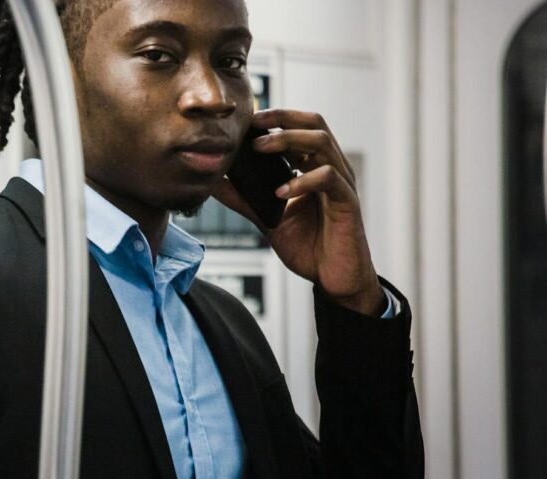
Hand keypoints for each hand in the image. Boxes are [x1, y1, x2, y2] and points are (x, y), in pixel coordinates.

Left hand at [213, 109, 385, 315]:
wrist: (333, 278)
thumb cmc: (309, 247)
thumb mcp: (267, 219)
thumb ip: (243, 199)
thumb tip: (213, 184)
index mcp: (314, 167)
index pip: (300, 127)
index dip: (275, 117)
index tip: (245, 120)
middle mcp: (331, 168)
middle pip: (313, 124)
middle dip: (281, 119)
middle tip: (251, 126)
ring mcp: (341, 183)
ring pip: (322, 143)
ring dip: (288, 141)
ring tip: (260, 150)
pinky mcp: (348, 202)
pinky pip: (328, 178)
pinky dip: (302, 180)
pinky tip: (280, 192)